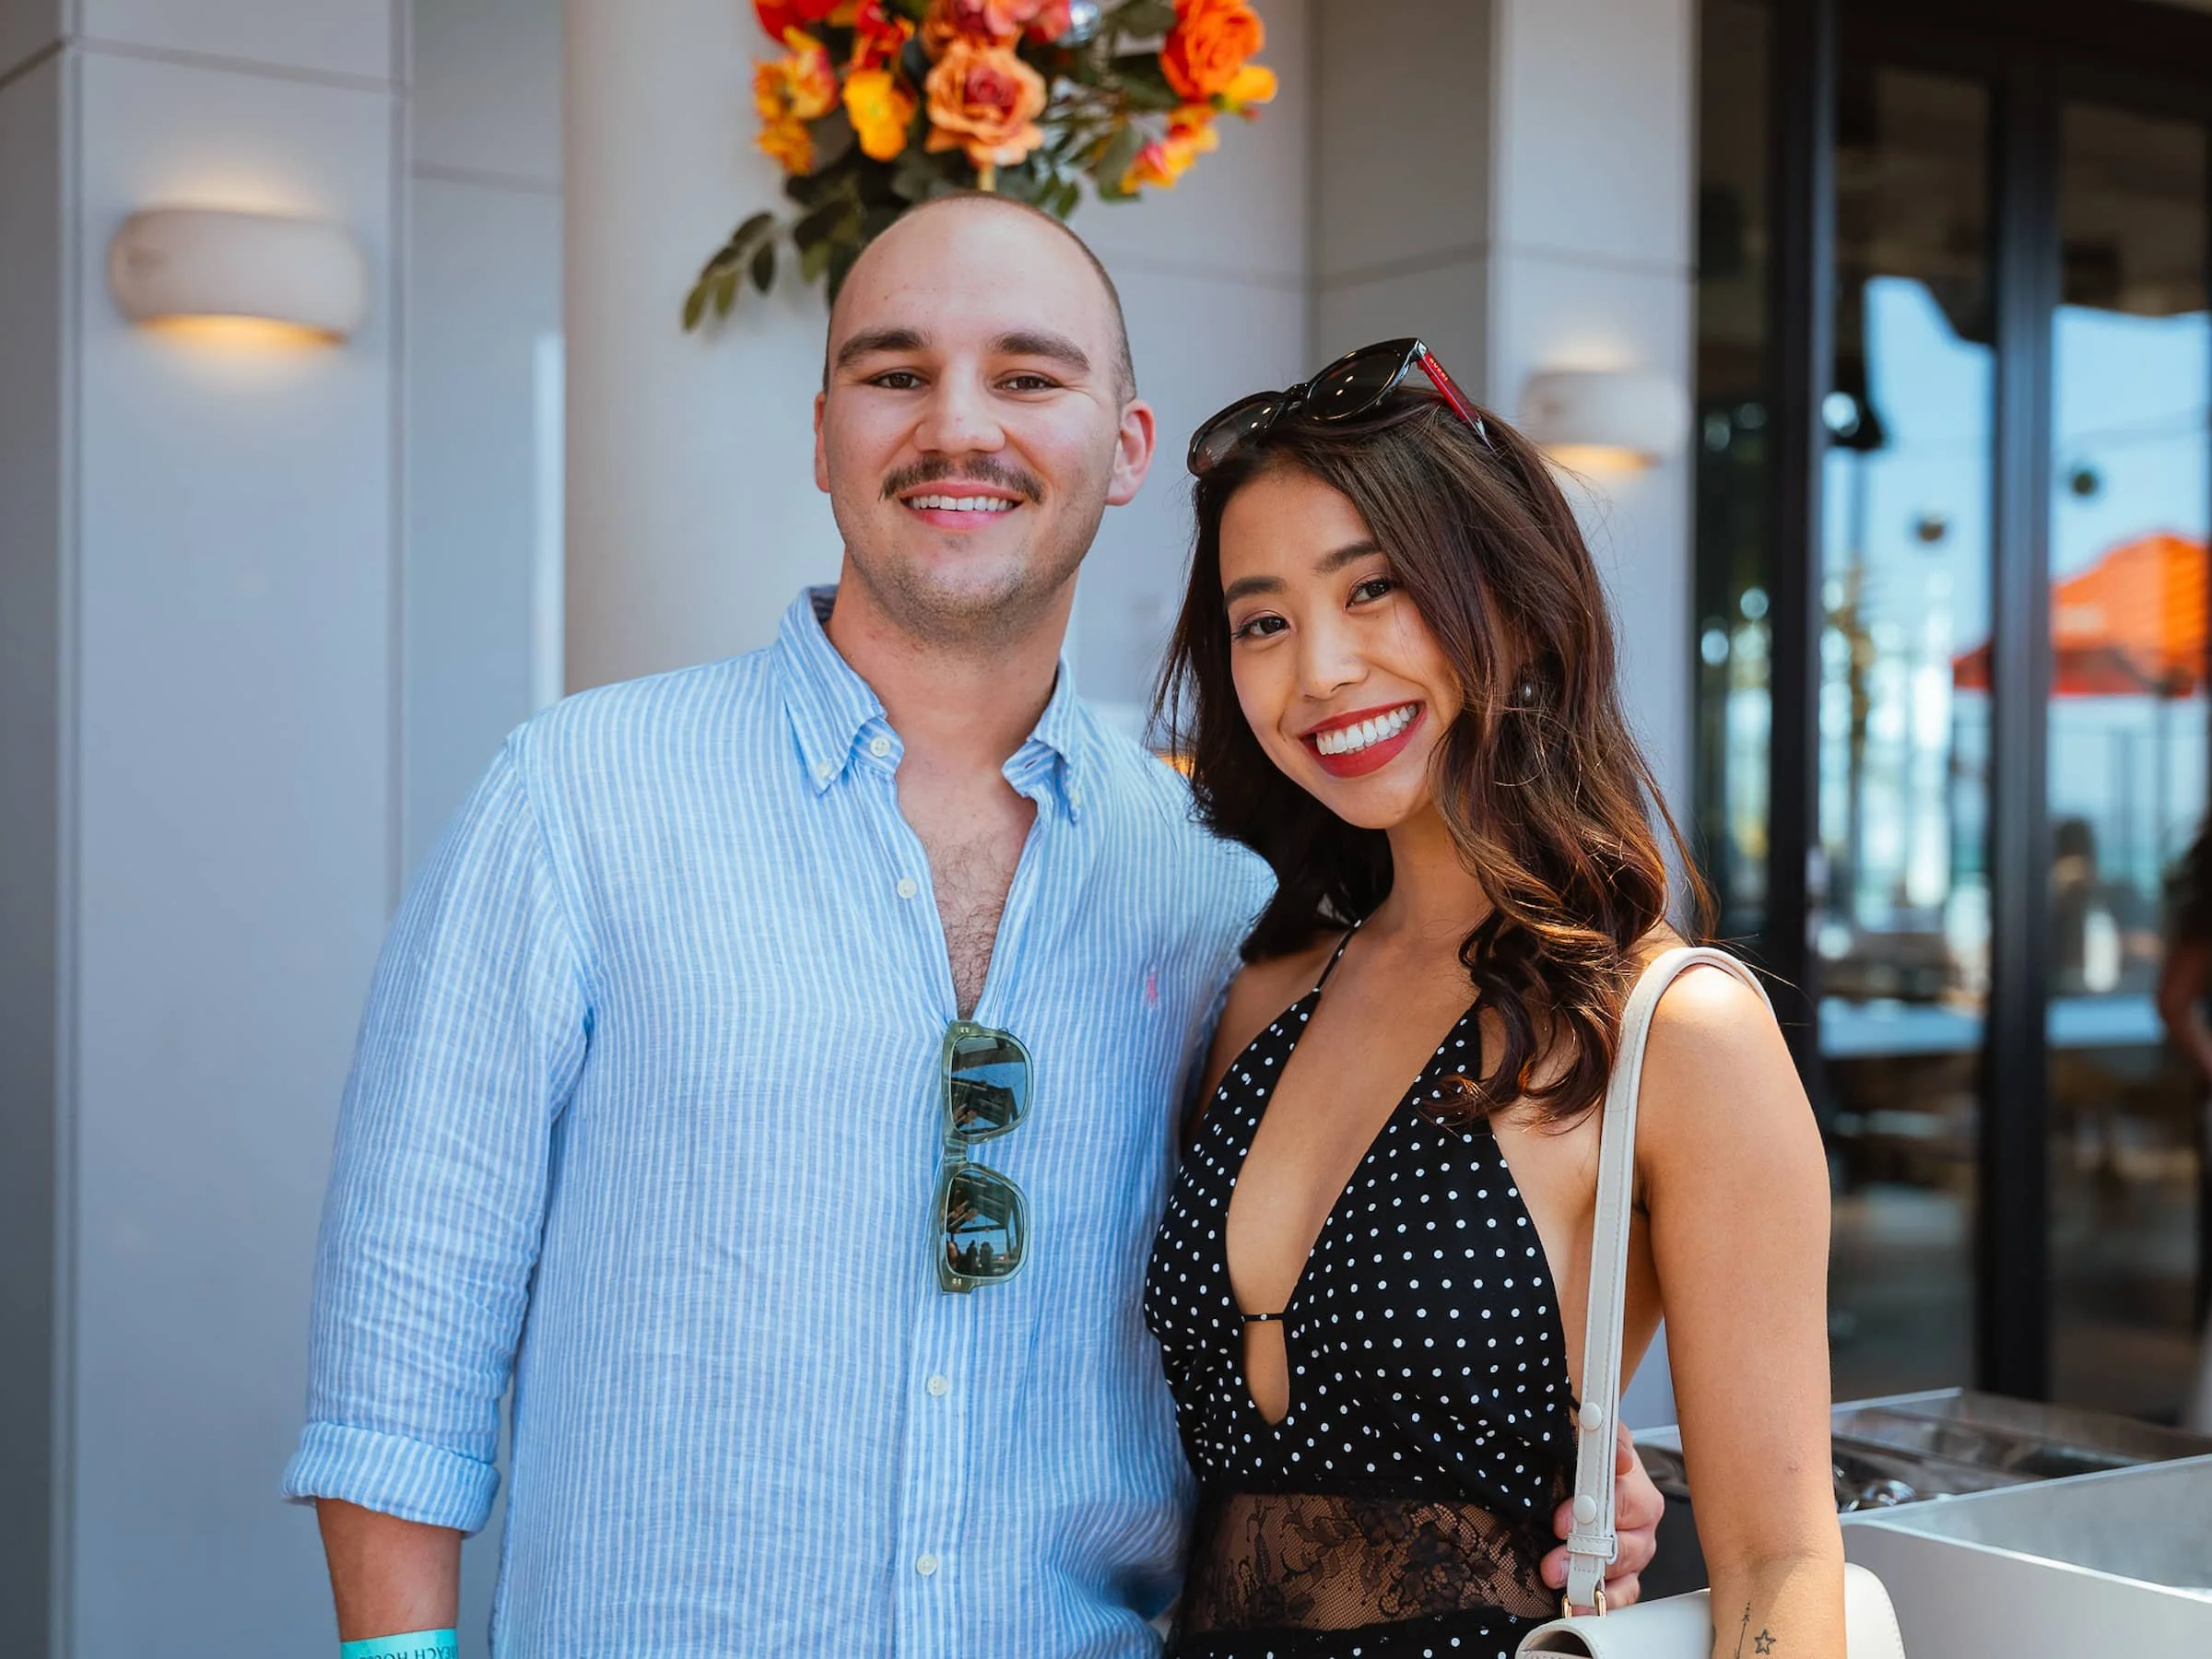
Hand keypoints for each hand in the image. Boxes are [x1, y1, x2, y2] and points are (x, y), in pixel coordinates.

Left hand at [1540, 1423, 1662, 1609]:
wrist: (1577, 1472)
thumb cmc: (1581, 1452)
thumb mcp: (1581, 1431)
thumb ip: (1596, 1432)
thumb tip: (1621, 1456)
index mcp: (1633, 1480)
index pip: (1623, 1499)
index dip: (1594, 1512)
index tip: (1562, 1523)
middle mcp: (1641, 1515)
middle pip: (1628, 1542)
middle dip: (1588, 1555)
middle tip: (1555, 1564)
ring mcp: (1636, 1545)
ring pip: (1628, 1569)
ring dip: (1594, 1581)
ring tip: (1564, 1587)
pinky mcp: (1627, 1570)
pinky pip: (1626, 1591)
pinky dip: (1605, 1600)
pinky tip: (1581, 1605)